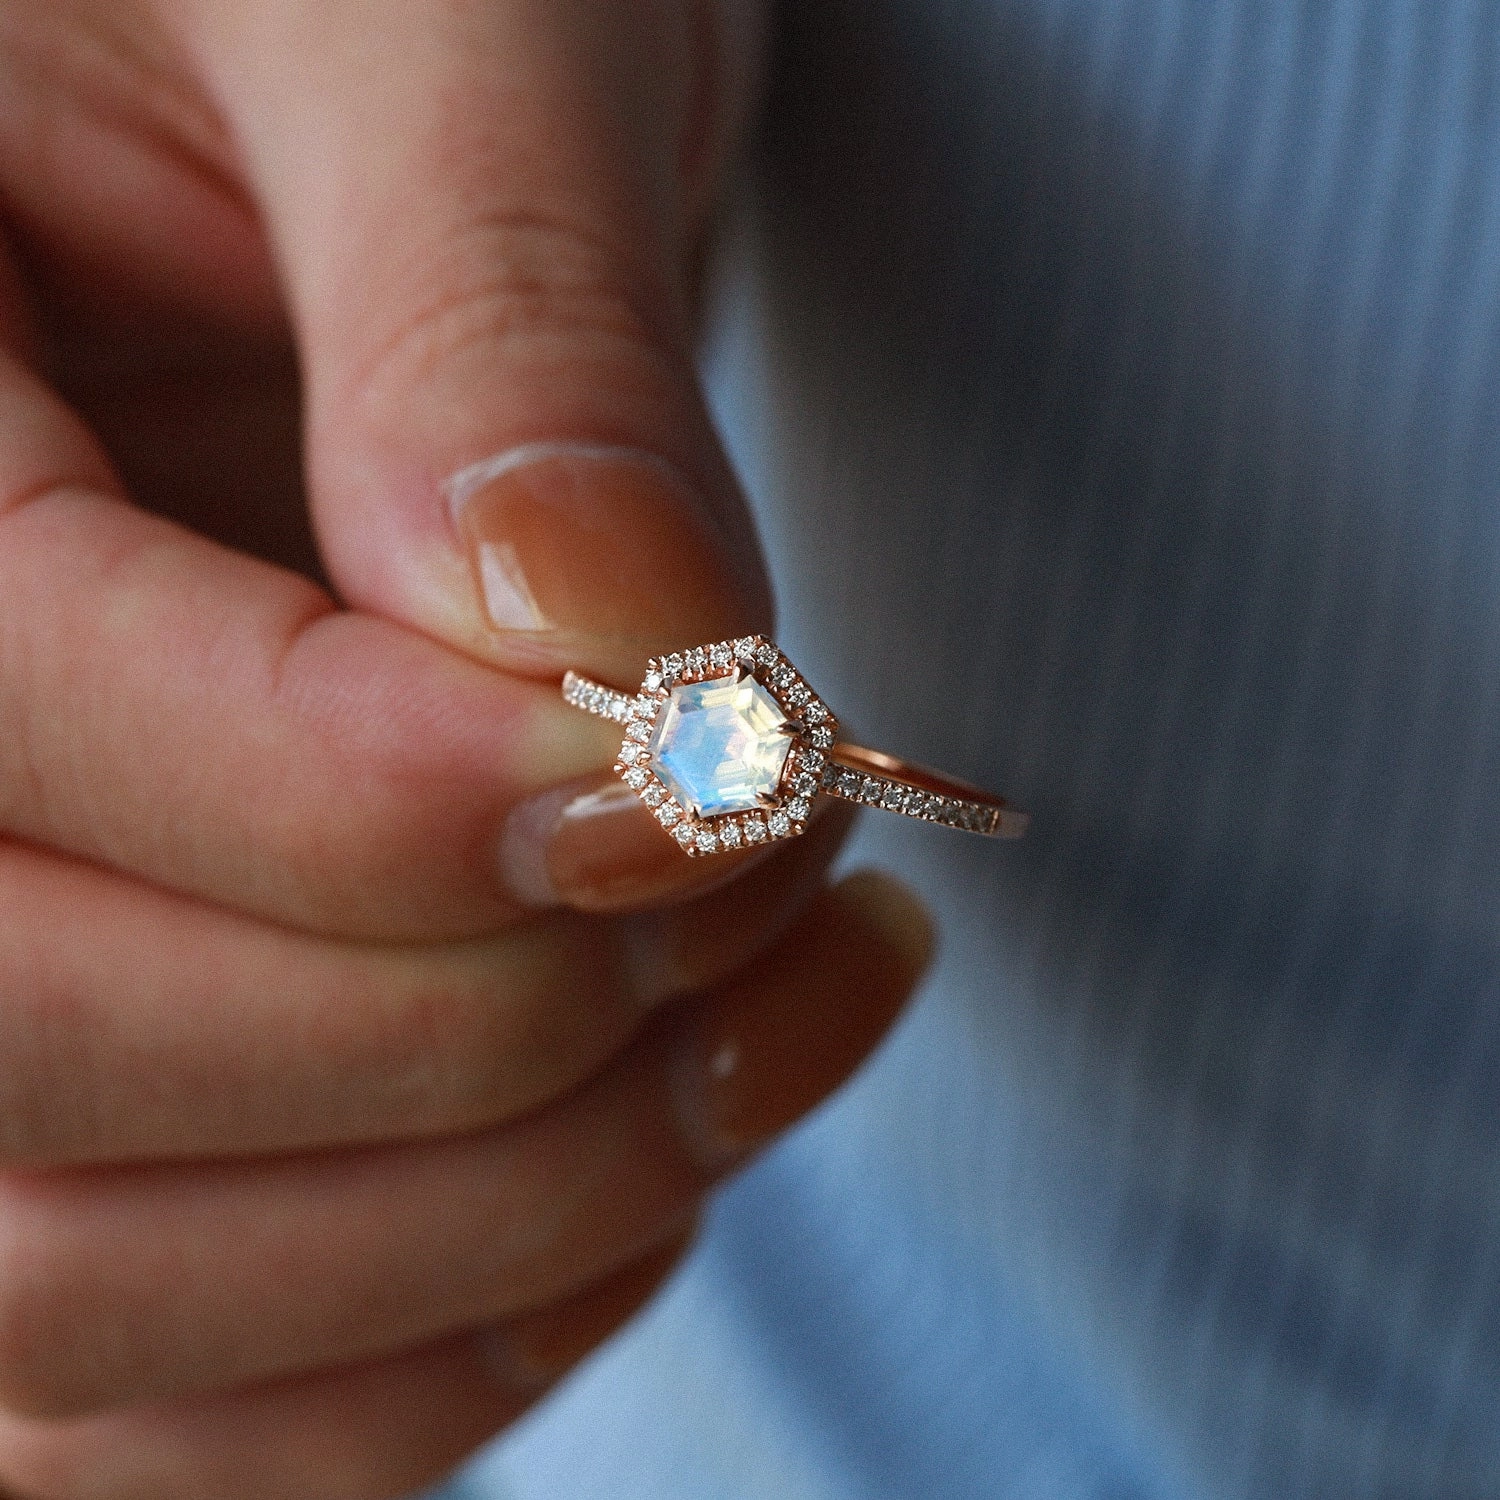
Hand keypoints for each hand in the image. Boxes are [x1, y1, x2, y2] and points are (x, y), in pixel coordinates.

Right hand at [0, 2, 933, 1495]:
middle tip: (781, 895)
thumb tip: (616, 660)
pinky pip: (191, 1376)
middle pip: (40, 1092)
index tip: (750, 772)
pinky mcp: (83, 1085)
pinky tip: (660, 1165)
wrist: (357, 94)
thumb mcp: (432, 16)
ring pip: (98, 1303)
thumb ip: (497, 320)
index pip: (34, 735)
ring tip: (771, 1023)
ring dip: (504, 1233)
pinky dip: (447, 1336)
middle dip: (495, 1055)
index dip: (433, 819)